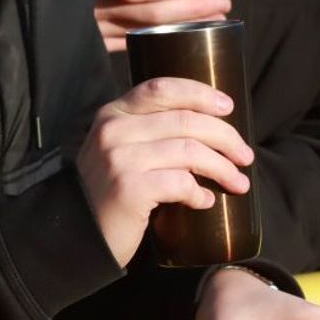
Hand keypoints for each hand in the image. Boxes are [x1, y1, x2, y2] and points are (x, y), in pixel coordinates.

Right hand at [75, 77, 251, 266]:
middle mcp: (114, 130)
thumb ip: (147, 132)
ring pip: (189, 151)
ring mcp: (119, 158)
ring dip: (222, 167)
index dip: (200, 93)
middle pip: (185, 120)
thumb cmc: (107, 190)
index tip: (228, 106)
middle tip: (245, 156)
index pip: (161, 88)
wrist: (75, 231)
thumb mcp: (118, 149)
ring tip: (238, 182)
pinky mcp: (129, 188)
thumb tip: (207, 129)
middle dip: (225, 137)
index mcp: (112, 113)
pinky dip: (200, 193)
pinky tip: (206, 201)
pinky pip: (180, 184)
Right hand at [95, 0, 231, 51]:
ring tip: (215, 18)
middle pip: (148, 14)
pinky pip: (134, 44)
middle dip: (190, 9)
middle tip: (223, 2)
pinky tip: (186, 33)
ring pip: (145, 32)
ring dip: (184, 26)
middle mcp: (90, 6)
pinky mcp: (97, 41)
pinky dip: (163, 38)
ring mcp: (94, 28)